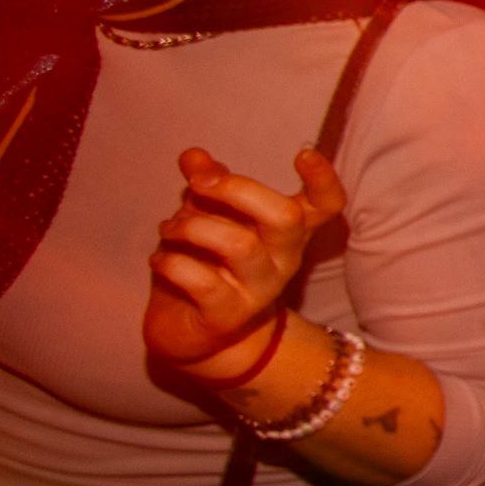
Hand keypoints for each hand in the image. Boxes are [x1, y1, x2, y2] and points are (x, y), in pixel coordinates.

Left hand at [146, 143, 346, 383]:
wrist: (192, 331)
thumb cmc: (206, 262)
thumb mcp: (207, 215)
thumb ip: (206, 183)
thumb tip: (193, 155)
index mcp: (288, 231)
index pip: (326, 206)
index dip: (323, 179)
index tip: (302, 155)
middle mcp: (284, 260)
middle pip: (285, 218)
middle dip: (236, 190)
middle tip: (197, 185)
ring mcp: (259, 291)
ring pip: (239, 245)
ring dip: (192, 226)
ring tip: (167, 229)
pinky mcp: (228, 317)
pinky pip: (203, 281)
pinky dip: (172, 262)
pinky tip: (158, 261)